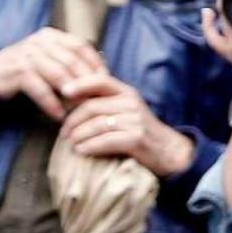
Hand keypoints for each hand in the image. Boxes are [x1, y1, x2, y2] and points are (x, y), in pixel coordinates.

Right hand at [0, 27, 106, 119]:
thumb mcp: (47, 60)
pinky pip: (39, 88)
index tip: (105, 82)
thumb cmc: (25, 70)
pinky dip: (51, 103)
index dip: (94, 64)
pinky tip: (59, 115)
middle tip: (95, 100)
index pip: (80, 46)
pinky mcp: (17, 72)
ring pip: (57, 74)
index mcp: (50, 36)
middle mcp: (39, 42)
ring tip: (80, 109)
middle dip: (85, 81)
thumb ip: (68, 62)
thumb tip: (100, 74)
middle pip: (70, 61)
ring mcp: (26, 56)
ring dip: (70, 93)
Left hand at [60, 75, 192, 176]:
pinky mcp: (137, 138)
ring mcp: (135, 120)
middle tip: (64, 134)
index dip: (80, 84)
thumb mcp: (124, 111)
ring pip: (96, 125)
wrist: (168, 152)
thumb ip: (103, 104)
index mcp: (126, 92)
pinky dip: (90, 147)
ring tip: (71, 144)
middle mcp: (131, 102)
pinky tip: (82, 151)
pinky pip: (105, 140)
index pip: (100, 80)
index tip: (63, 91)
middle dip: (73, 121)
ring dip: (79, 136)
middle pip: (92, 107)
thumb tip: (69, 101)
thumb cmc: (138, 132)